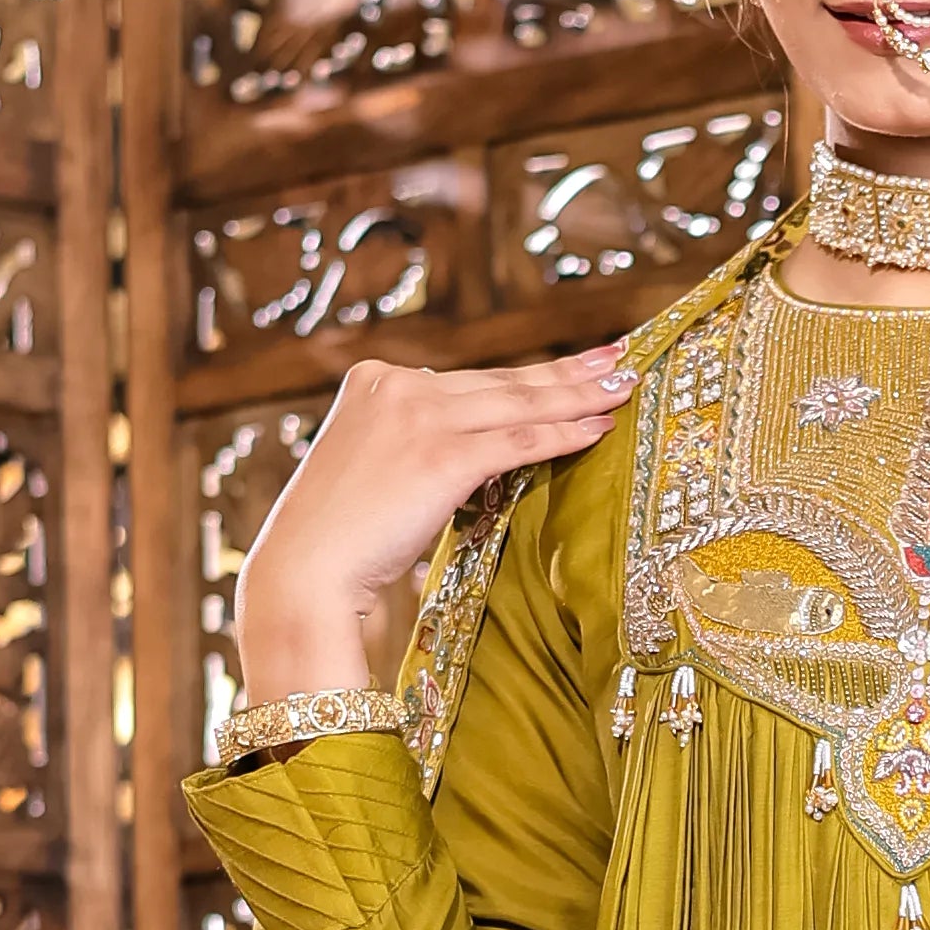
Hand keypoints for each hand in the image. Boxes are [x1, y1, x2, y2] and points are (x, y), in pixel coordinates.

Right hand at [231, 345, 636, 696]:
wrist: (304, 571)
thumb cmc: (339, 539)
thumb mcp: (375, 470)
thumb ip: (418, 445)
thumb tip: (478, 451)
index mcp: (376, 381)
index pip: (468, 381)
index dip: (525, 376)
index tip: (567, 366)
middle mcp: (397, 385)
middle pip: (500, 381)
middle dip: (566, 372)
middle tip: (618, 357)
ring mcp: (419, 416)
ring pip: (518, 402)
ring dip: (578, 395)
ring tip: (625, 387)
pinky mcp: (441, 455)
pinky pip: (518, 439)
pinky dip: (563, 432)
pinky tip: (598, 427)